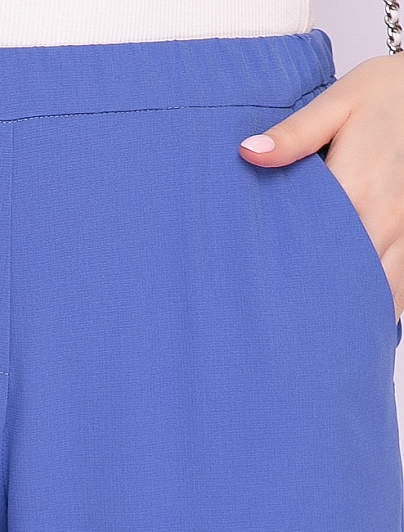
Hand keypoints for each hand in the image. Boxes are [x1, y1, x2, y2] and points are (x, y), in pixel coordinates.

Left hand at [238, 54, 403, 325]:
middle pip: (348, 276)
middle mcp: (386, 218)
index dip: (290, 274)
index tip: (266, 296)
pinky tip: (363, 314)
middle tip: (288, 324)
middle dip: (320, 302)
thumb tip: (248, 153)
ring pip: (383, 288)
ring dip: (353, 308)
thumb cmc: (385, 95)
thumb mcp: (337, 104)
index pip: (316, 245)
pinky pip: (403, 281)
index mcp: (357, 187)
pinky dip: (385, 300)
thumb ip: (294, 135)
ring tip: (321, 332)